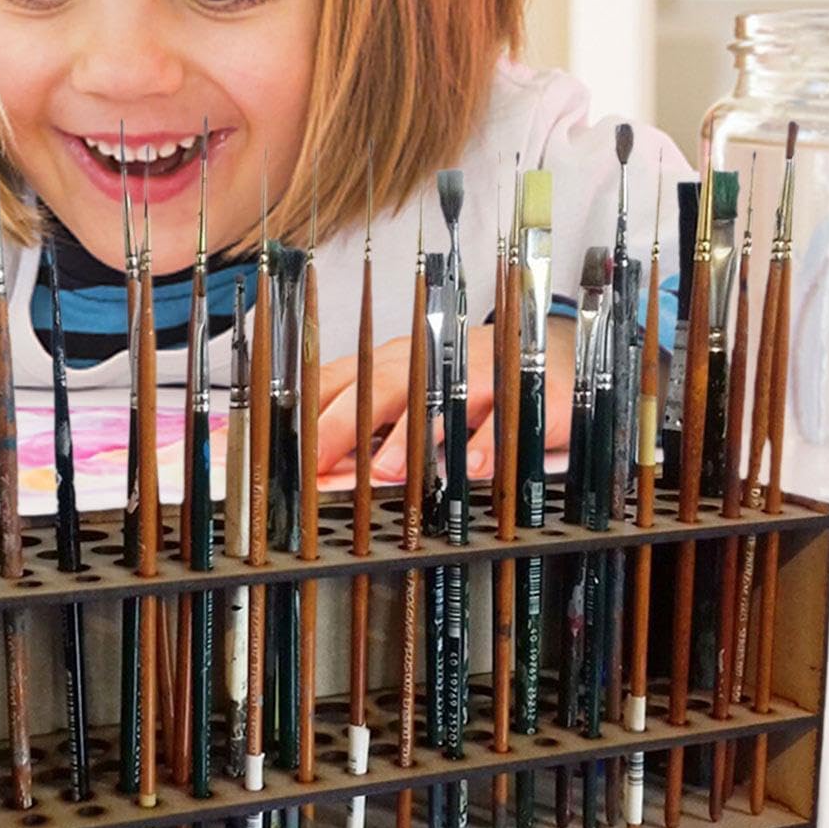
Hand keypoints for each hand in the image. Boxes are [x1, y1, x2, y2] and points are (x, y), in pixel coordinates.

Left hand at [315, 318, 577, 481]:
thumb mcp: (410, 393)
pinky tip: (473, 468)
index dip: (312, 413)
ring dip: (410, 437)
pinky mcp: (521, 392)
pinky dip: (486, 443)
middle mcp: (429, 362)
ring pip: (437, 402)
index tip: (286, 449)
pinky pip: (502, 417)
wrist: (542, 356)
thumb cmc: (460, 381)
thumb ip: (368, 425)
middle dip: (345, 423)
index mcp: (393, 361)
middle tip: (319, 462)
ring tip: (387, 472)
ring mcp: (476, 374)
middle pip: (381, 386)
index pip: (343, 380)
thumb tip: (321, 466)